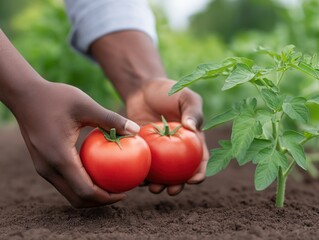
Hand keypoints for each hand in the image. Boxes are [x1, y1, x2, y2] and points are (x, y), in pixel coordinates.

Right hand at [11, 80, 139, 207]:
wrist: (24, 95)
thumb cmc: (55, 97)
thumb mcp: (85, 105)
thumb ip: (111, 119)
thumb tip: (136, 130)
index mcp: (60, 158)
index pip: (85, 191)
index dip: (106, 198)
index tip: (125, 193)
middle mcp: (49, 168)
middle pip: (77, 198)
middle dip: (100, 201)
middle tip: (121, 191)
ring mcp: (43, 168)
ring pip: (69, 192)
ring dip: (90, 194)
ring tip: (111, 184)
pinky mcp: (43, 163)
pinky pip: (64, 181)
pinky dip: (81, 184)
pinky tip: (96, 171)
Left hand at [126, 78, 208, 195]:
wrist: (143, 89)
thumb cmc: (169, 91)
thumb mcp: (185, 96)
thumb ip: (193, 111)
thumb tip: (193, 128)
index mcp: (192, 140)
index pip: (200, 160)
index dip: (200, 173)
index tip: (193, 181)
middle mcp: (177, 149)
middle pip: (180, 173)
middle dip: (177, 186)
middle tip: (170, 190)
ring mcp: (159, 152)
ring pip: (161, 174)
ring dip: (158, 184)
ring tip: (152, 188)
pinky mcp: (144, 150)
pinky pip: (144, 165)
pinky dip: (142, 173)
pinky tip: (138, 178)